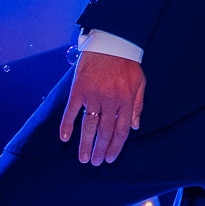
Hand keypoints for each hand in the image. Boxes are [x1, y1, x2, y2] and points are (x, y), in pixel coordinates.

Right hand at [59, 50, 145, 164]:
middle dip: (99, 150)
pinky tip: (65, 138)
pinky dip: (67, 125)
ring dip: (85, 143)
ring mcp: (93, 95)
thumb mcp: (140, 83)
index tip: (110, 158)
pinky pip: (71, 111)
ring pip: (89, 125)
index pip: (122, 130)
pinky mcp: (79, 89)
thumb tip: (136, 127)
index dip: (116, 147)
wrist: (111, 42)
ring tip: (82, 158)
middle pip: (105, 131)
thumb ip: (138, 105)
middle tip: (94, 163)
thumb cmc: (127, 63)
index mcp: (126, 101)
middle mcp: (110, 100)